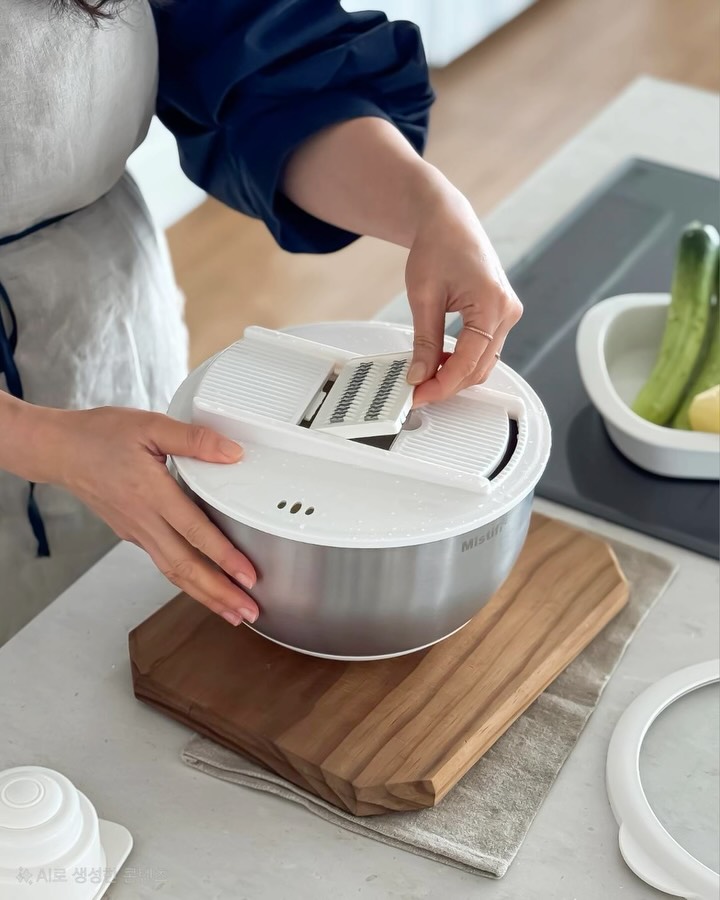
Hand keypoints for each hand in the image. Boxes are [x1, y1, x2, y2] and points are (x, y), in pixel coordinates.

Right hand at [41, 407, 258, 625]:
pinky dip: (186, 580)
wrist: (58, 451)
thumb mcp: (150, 425)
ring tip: (232, 611)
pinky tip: (203, 585)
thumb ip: (193, 440)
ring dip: (205, 595)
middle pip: (186, 567)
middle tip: (250, 612)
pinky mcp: (132, 534)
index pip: (194, 533)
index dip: (224, 557)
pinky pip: (163, 562)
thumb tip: (232, 452)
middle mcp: (144, 520)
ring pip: (173, 572)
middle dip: (220, 593)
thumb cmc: (100, 436)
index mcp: (152, 493)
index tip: (248, 577)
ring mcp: (136, 531)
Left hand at [405, 182, 522, 405]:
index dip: (441, 385)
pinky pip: (485, 350)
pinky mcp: (501, 315)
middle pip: (480, 368)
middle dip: (448, 385)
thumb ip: (425, 341)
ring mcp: (508, 314)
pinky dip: (463, 362)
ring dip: (456, 376)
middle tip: (416, 392)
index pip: (468, 362)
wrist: (449, 222)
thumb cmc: (438, 246)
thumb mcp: (424, 297)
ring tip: (424, 378)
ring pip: (484, 363)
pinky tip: (440, 363)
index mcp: (492, 304)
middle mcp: (507, 311)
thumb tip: (419, 375)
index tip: (418, 395)